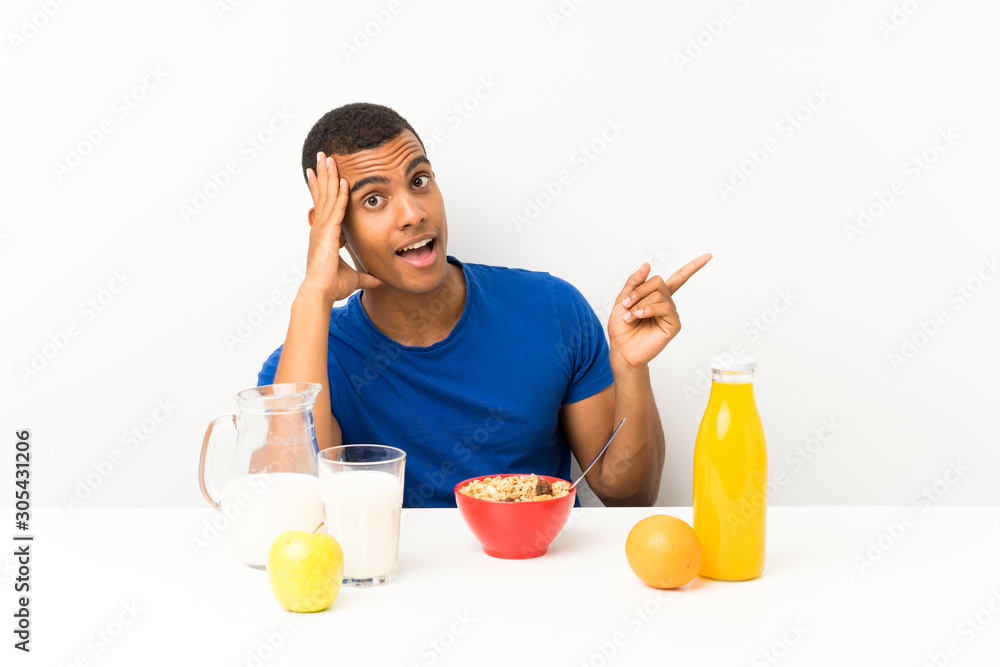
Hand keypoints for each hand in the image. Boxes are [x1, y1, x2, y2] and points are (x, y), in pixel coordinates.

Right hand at [301, 151, 382, 302]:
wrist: (321, 293)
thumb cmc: (333, 286)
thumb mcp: (355, 277)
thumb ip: (367, 277)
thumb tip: (379, 280)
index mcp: (325, 235)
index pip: (325, 205)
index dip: (324, 188)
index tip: (323, 174)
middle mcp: (321, 228)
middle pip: (322, 194)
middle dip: (323, 174)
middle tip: (322, 155)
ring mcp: (322, 229)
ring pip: (326, 196)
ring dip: (329, 175)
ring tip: (328, 157)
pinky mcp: (328, 233)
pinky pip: (336, 209)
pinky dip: (339, 194)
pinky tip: (343, 180)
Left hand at [608, 253, 712, 368]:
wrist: (622, 349)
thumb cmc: (621, 328)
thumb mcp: (622, 300)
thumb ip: (634, 282)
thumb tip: (647, 265)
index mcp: (656, 296)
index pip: (678, 278)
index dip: (693, 267)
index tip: (709, 256)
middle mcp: (666, 303)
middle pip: (658, 281)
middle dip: (639, 291)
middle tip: (626, 305)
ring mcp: (671, 313)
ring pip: (659, 294)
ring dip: (640, 303)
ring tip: (631, 315)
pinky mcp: (673, 324)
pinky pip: (664, 307)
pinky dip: (648, 309)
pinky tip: (639, 316)